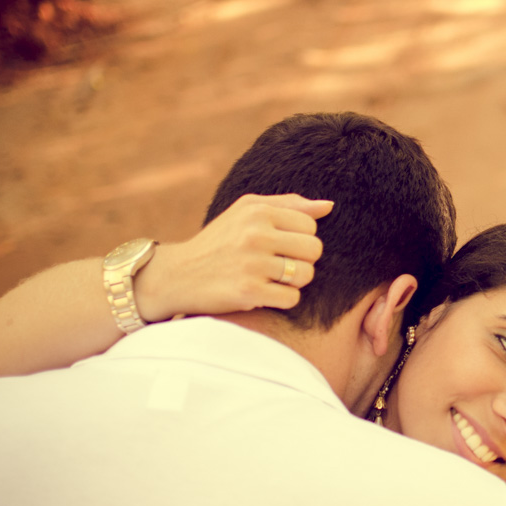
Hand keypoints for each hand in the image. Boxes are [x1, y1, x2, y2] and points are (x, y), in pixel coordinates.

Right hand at [135, 193, 332, 321]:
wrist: (176, 276)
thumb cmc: (219, 241)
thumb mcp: (246, 211)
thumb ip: (288, 205)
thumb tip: (328, 206)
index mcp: (257, 211)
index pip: (310, 226)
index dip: (300, 239)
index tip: (280, 246)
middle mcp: (255, 234)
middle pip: (314, 250)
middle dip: (302, 261)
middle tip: (280, 265)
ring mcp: (251, 264)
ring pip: (306, 275)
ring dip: (294, 282)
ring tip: (272, 279)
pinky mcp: (248, 292)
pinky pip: (292, 298)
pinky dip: (282, 300)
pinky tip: (264, 293)